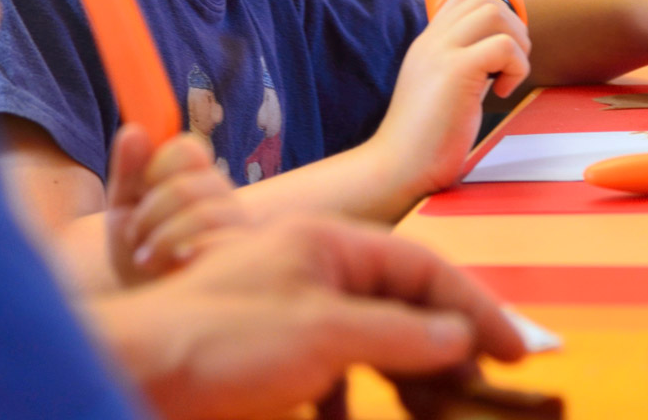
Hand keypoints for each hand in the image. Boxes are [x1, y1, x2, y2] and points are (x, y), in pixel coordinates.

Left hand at [88, 214, 525, 419]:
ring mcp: (296, 308)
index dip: (475, 306)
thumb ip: (398, 333)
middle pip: (403, 298)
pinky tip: (356, 417)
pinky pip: (335, 367)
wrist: (129, 371)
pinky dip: (355, 393)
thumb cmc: (221, 340)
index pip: (424, 266)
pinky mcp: (275, 351)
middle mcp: (318, 268)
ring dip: (407, 371)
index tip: (517, 349)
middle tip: (488, 383)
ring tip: (438, 407)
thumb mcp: (322, 337)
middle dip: (446, 341)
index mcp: (332, 244)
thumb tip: (461, 336)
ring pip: (373, 335)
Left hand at [106, 124, 246, 283]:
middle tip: (137, 235)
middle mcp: (224, 196)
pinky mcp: (245, 255)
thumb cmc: (142, 259)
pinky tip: (173, 267)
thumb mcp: (125, 213)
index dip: (157, 166)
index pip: (188, 148)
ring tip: (147, 259)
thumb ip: (129, 173)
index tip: (142, 192)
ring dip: (162, 238)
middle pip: (189, 183)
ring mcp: (239, 226)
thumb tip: (133, 130)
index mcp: (197, 177)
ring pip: (204, 212)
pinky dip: (180, 254)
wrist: (155, 309)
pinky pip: (217, 243)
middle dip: (151, 211)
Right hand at [372, 0, 530, 205]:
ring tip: (507, 76)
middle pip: (484, 0)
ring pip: (495, 13)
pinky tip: (502, 93)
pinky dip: (516, 67)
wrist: (397, 169)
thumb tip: (500, 60)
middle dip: (513, 28)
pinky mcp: (456, 71)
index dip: (494, 18)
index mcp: (427, 44)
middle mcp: (432, 41)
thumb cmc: (425, 141)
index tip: (500, 55)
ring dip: (516, 43)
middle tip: (510, 66)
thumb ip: (463, 68)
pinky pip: (503, 46)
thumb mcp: (442, 91)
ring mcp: (441, 52)